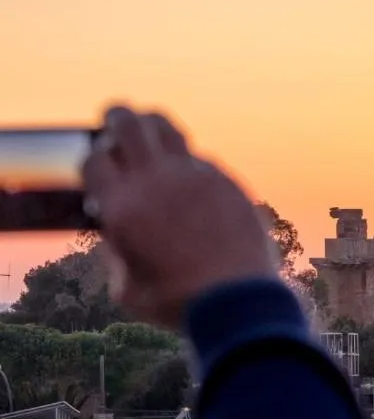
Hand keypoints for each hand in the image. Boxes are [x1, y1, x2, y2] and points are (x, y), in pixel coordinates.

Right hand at [82, 105, 278, 328]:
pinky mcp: (225, 181)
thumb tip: (117, 234)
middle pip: (128, 125)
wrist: (235, 299)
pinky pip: (200, 157)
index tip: (100, 163)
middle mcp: (155, 180)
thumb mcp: (127, 288)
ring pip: (167, 128)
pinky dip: (188, 161)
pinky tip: (189, 176)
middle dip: (117, 117)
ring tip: (150, 126)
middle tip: (116, 118)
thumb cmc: (176, 301)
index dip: (94, 159)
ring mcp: (194, 175)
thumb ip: (117, 253)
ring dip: (153, 123)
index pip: (95, 159)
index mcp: (122, 205)